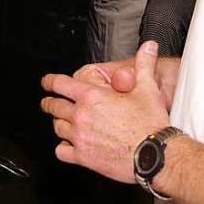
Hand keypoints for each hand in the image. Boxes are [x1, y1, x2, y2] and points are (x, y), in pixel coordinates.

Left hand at [40, 42, 170, 182]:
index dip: (49, 81)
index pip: (58, 83)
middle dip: (50, 102)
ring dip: (59, 123)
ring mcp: (80, 137)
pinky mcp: (83, 157)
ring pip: (57, 127)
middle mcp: (81, 115)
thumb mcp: (148, 88)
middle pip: (53, 106)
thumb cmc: (151, 124)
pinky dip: (63, 147)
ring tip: (64, 122)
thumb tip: (148, 47)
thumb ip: (144, 64)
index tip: (46, 82)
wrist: (156, 155)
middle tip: (51, 102)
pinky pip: (61, 151)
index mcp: (91, 96)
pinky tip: (69, 145)